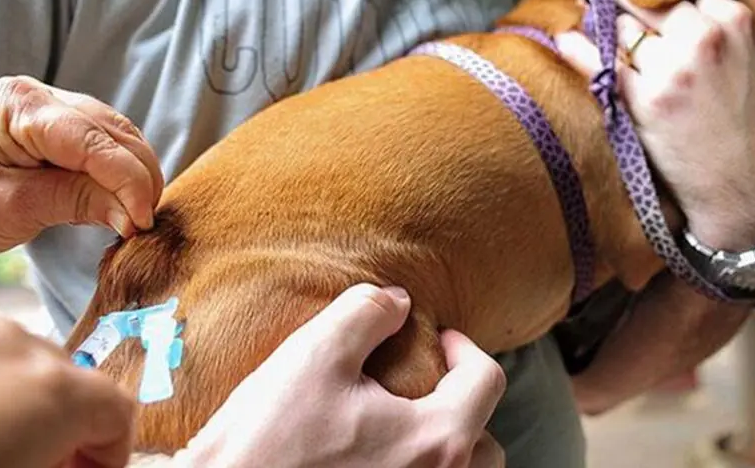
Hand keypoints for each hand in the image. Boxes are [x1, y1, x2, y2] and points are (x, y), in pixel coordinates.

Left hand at [0, 76, 163, 256]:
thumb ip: (76, 203)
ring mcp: (53, 107)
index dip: (127, 180)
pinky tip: (123, 201)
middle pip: (114, 132)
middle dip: (138, 177)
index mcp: (19, 104)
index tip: (143, 221)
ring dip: (135, 175)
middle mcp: (41, 95)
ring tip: (137, 216)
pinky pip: (107, 145)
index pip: (93, 140)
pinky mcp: (61, 127)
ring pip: (119, 136)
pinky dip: (122, 172)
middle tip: (145, 224)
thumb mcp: (12, 208)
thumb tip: (135, 216)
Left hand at [0, 280, 135, 467]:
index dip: (108, 452)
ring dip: (8, 386)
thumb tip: (78, 460)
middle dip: (52, 417)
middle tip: (26, 455)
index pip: (119, 412)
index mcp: (55, 393)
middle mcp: (25, 343)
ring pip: (18, 352)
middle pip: (65, 379)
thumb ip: (67, 459)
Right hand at [170, 283, 506, 467]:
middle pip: (485, 443)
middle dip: (464, 406)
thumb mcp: (316, 354)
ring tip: (405, 424)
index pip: (485, 381)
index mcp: (435, 441)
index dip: (463, 347)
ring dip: (445, 446)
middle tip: (427, 382)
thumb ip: (366, 313)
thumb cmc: (269, 442)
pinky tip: (376, 456)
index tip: (436, 336)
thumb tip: (396, 302)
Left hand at [557, 0, 754, 249]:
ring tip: (591, 20)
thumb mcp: (754, 65)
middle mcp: (702, 38)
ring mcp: (671, 70)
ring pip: (624, 31)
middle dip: (628, 4)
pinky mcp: (646, 103)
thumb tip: (670, 11)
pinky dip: (579, 50)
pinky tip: (567, 39)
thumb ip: (719, 34)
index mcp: (735, 21)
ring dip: (608, 29)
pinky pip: (601, 65)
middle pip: (648, 4)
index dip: (663, 2)